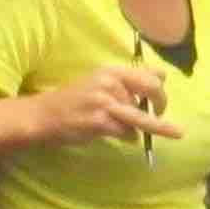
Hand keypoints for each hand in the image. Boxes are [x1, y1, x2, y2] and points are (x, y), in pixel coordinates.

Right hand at [25, 63, 173, 151]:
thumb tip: (162, 78)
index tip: (159, 100)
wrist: (45, 115)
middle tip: (162, 116)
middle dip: (162, 104)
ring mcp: (105, 102)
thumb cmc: (75, 100)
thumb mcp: (99, 83)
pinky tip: (123, 137)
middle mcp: (110, 82)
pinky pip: (127, 132)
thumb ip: (127, 82)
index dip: (161, 87)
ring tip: (164, 132)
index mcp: (111, 71)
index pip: (149, 73)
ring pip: (140, 116)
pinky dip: (129, 137)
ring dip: (148, 126)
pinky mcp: (100, 121)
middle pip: (152, 90)